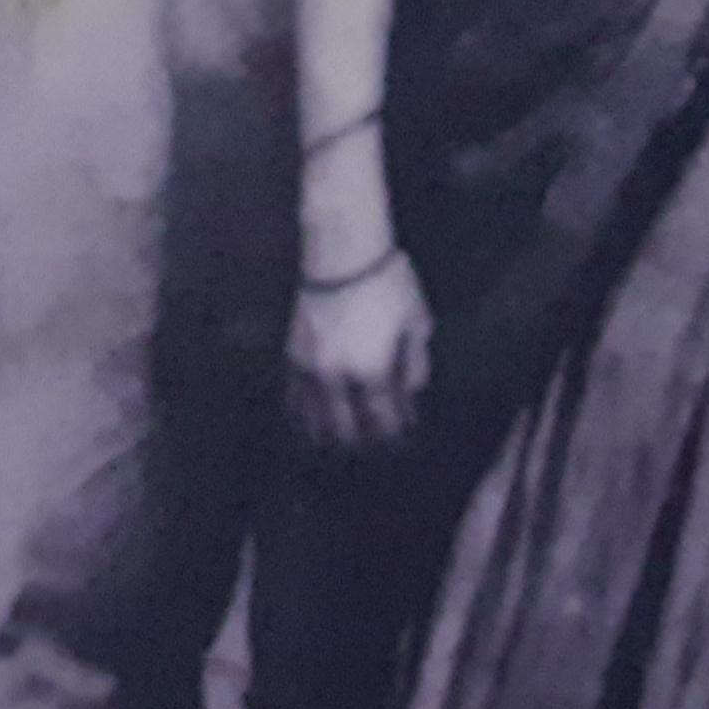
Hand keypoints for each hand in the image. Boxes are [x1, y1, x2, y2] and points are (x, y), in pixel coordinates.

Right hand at [289, 253, 431, 450]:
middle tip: (375, 454)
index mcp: (372, 372)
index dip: (395, 434)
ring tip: (339, 451)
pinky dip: (302, 417)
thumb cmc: (389, 284)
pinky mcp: (291, 356)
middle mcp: (336, 379)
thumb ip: (416, 362)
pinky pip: (293, 398)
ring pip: (314, 419)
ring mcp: (309, 370)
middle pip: (346, 428)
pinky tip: (307, 427)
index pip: (383, 418)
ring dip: (329, 438)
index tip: (406, 442)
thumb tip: (413, 392)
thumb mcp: (417, 321)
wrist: (342, 254)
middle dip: (362, 444)